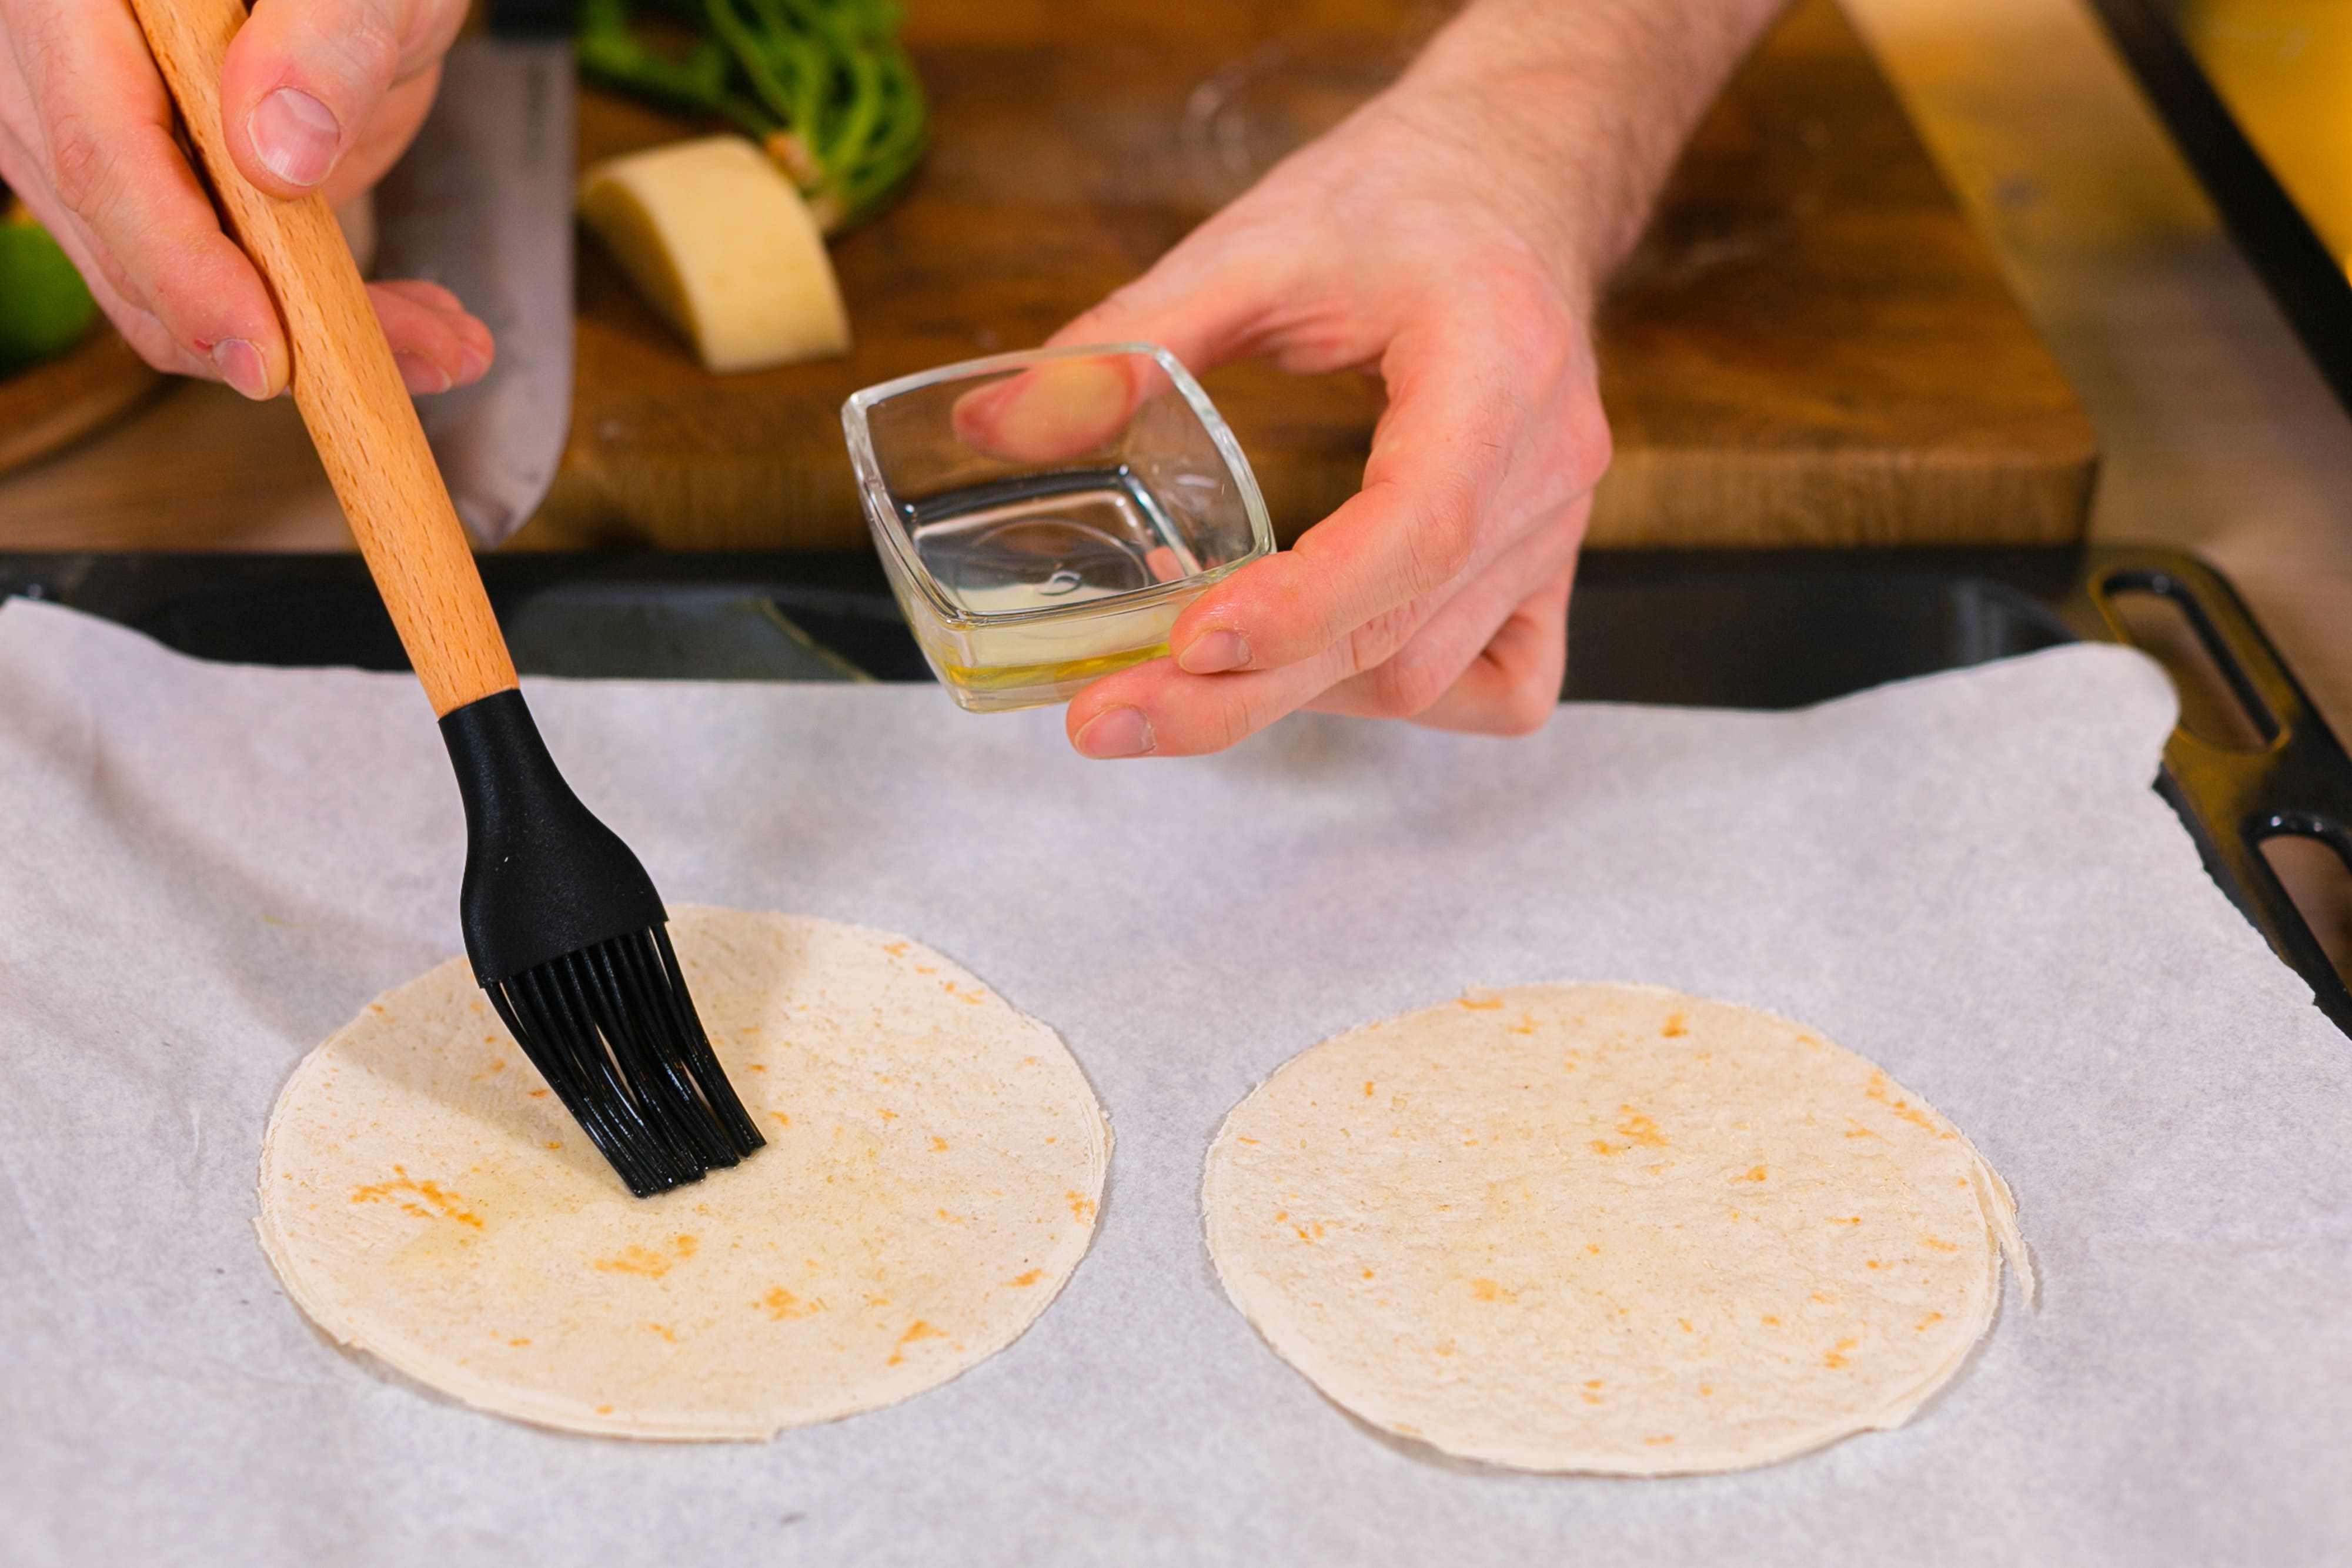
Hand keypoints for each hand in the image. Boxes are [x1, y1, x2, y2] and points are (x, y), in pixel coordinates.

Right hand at [0, 0, 488, 397]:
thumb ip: (322, 42)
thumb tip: (274, 156)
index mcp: (77, 0)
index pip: (100, 147)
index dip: (179, 261)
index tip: (261, 346)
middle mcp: (66, 71)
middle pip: (124, 242)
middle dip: (267, 328)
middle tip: (399, 365)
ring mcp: (110, 142)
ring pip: (172, 291)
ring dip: (314, 340)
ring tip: (443, 350)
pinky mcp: (170, 196)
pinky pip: (219, 288)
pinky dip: (320, 323)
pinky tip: (418, 332)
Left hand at [1042, 0, 1781, 756]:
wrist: (1515, 176)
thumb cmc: (1403, 198)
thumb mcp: (1258, 244)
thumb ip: (1132, 336)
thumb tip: (996, 421)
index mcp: (1497, 370)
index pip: (1417, 528)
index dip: (1303, 603)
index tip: (1185, 641)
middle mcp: (1546, 471)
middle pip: (1401, 640)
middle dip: (1244, 695)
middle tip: (1101, 716)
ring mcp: (1559, 530)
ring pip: (1430, 678)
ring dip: (1296, 695)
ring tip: (1169, 677)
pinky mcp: (1549, 563)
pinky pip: (1497, 687)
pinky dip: (1399, 699)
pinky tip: (1313, 673)